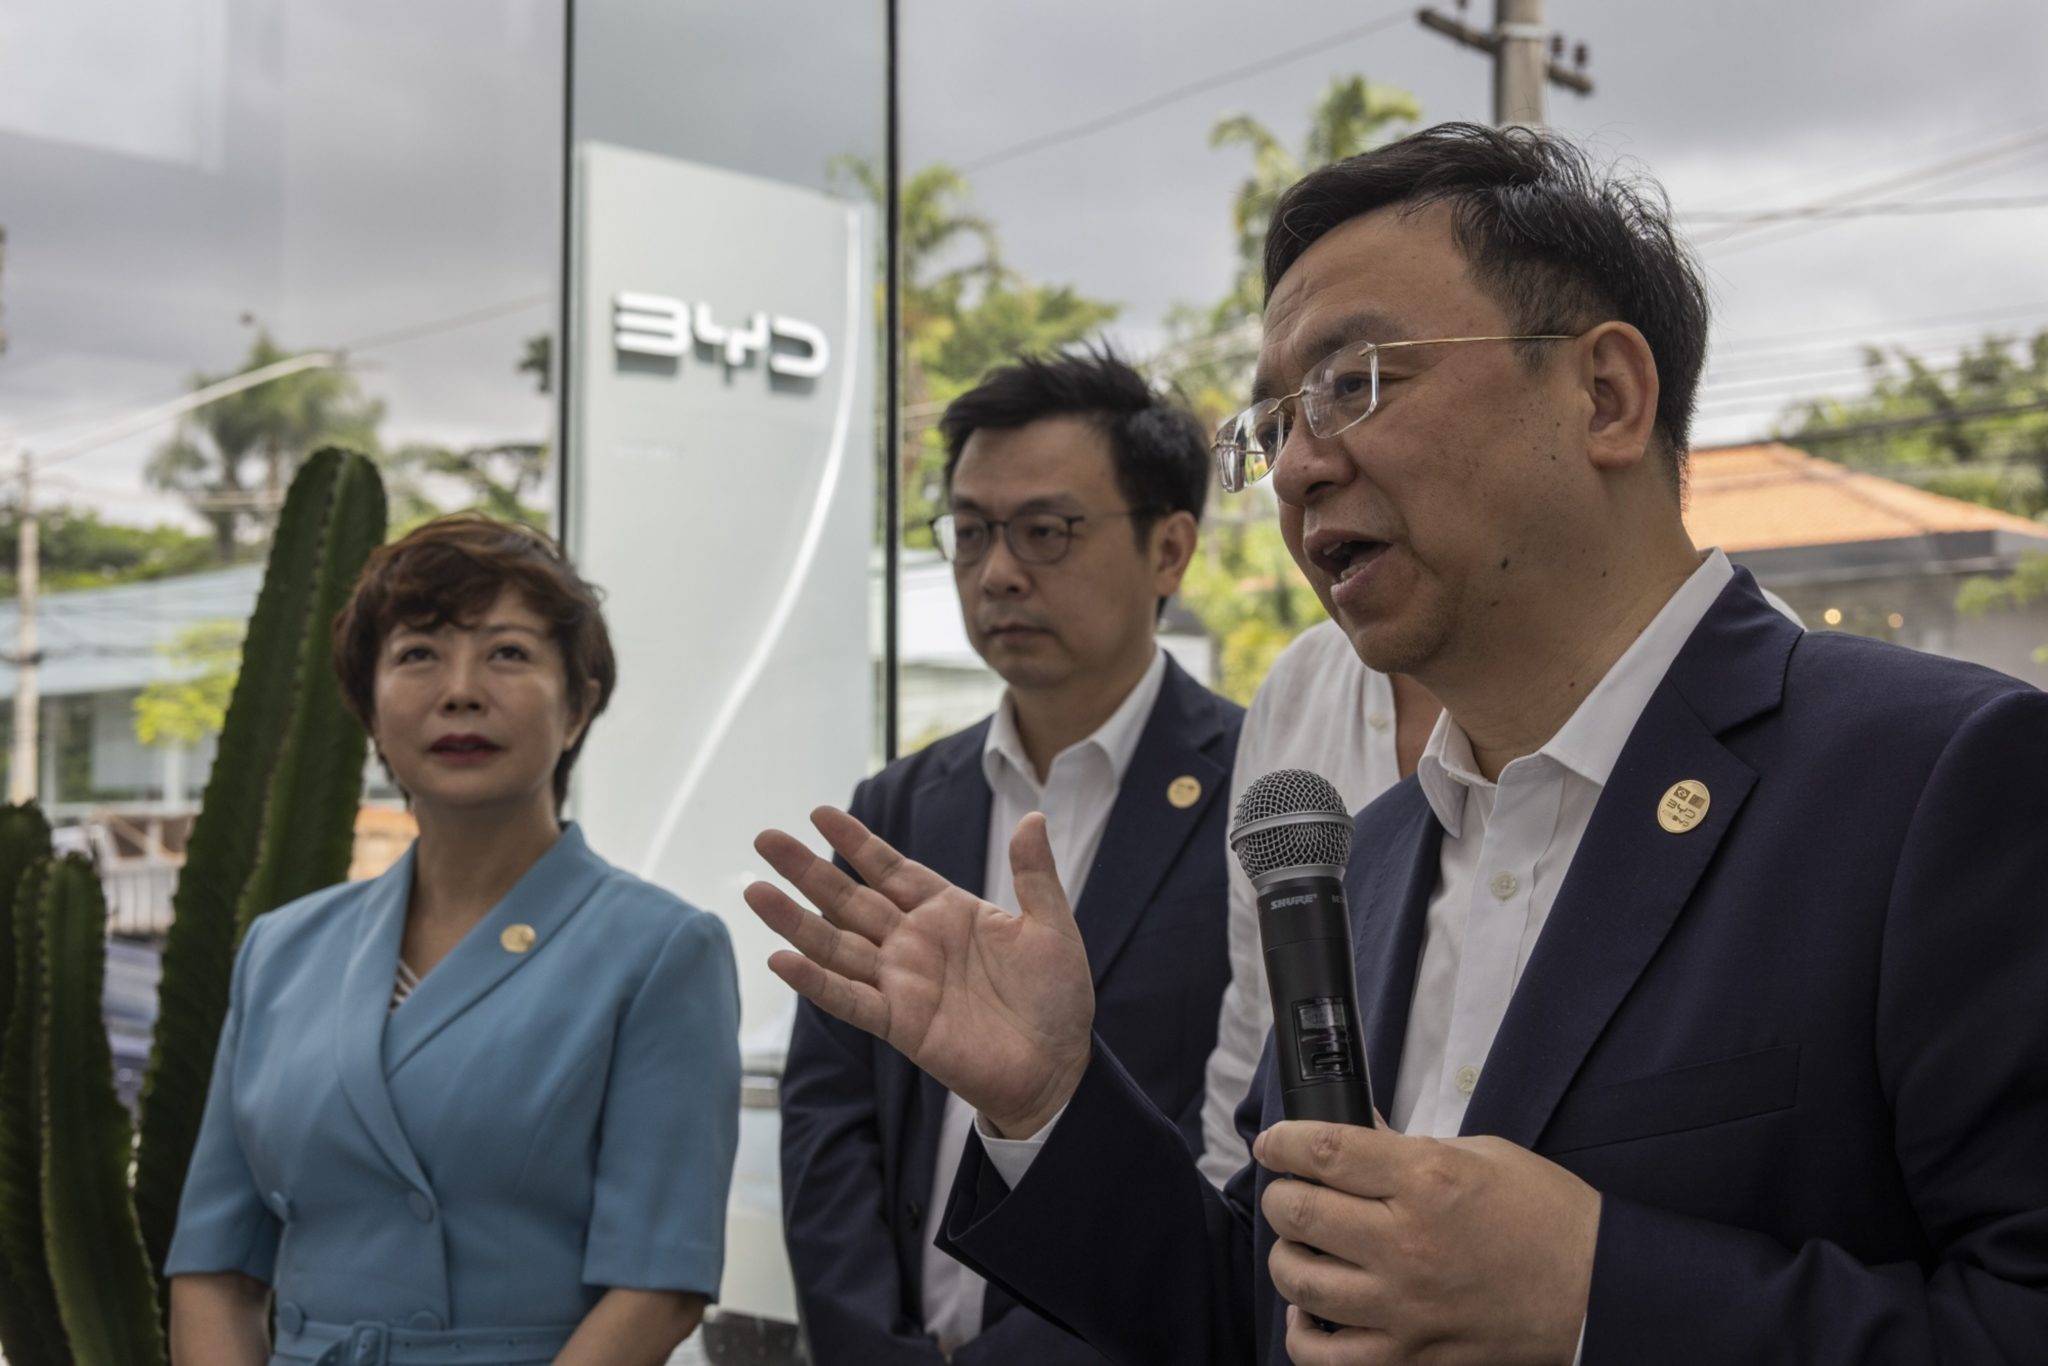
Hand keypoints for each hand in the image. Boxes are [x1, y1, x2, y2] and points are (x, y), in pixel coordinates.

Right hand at [747, 806, 1094, 1137]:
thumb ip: (1034, 875)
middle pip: (849, 899)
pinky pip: (850, 999)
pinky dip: (816, 982)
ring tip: (754, 891)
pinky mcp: (900, 1023)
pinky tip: (782, 960)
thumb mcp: (1052, 928)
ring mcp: (902, 982)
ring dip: (795, 921)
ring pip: (837, 945)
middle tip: (765, 839)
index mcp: (947, 912)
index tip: (820, 814)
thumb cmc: (1057, 999)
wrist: (1058, 1068)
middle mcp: (914, 943)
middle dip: (807, 869)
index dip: (856, 843)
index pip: (890, 868)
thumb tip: (1034, 815)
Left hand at [1255, 1122, 1598, 1365]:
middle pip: (1298, 1213)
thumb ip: (1407, 1147)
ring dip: (1289, 1258)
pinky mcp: (1412, 1356)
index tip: (1273, 1143)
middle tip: (1291, 1193)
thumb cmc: (1547, 1218)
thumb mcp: (1479, 1155)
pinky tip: (1313, 1312)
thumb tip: (1354, 1135)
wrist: (1598, 1290)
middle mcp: (1407, 1242)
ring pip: (1300, 1281)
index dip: (1282, 1142)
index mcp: (1427, 1179)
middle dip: (1283, 1196)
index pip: (1322, 1151)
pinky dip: (1304, 1333)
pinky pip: (1326, 1357)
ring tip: (1304, 1248)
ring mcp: (1406, 1306)